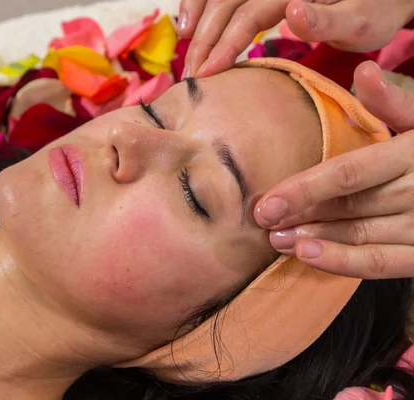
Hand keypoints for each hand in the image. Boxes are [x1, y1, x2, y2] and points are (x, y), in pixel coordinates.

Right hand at [177, 0, 413, 77]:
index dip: (225, 43)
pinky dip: (201, 8)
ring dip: (197, 22)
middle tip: (191, 76)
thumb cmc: (374, 11)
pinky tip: (189, 26)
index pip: (249, 13)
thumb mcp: (362, 21)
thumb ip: (328, 20)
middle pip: (227, 4)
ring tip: (185, 54)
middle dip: (205, 40)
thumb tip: (292, 12)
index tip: (206, 73)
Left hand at [253, 61, 413, 278]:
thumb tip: (363, 72)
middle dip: (300, 215)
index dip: (303, 190)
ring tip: (277, 242)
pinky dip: (344, 263)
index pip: (348, 173)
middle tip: (262, 221)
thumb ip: (394, 104)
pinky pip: (383, 264)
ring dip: (314, 241)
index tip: (265, 203)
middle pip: (348, 206)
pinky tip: (310, 258)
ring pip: (360, 236)